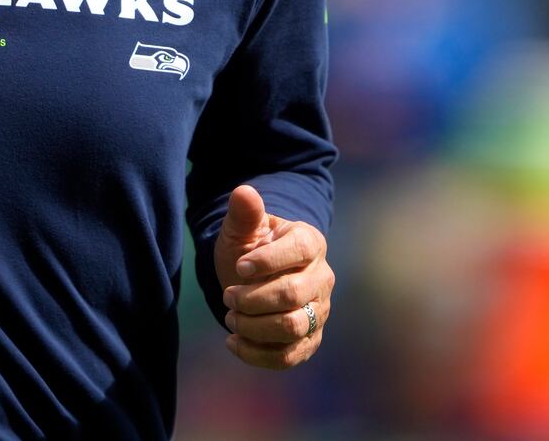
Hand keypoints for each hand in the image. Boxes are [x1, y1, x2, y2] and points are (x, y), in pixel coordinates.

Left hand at [212, 184, 333, 369]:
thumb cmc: (248, 250)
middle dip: (252, 298)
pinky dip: (257, 353)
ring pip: (292, 328)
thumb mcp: (242, 230)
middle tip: (227, 296)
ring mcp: (319, 311)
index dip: (266, 261)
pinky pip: (289, 356)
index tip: (238, 266)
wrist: (252, 280)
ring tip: (230, 317)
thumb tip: (243, 192)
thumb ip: (244, 213)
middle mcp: (321, 278)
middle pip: (293, 294)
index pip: (298, 250)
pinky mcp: (309, 339)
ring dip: (254, 326)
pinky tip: (233, 341)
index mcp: (310, 242)